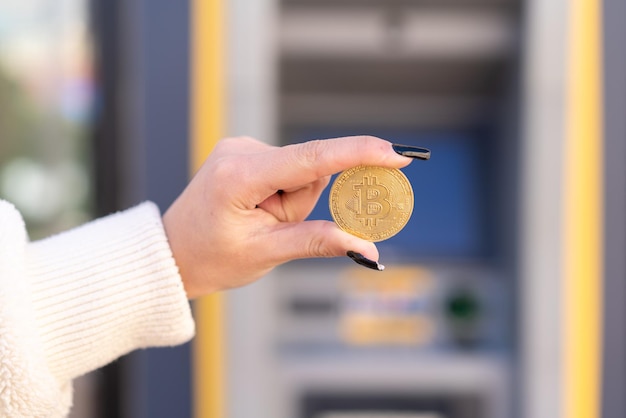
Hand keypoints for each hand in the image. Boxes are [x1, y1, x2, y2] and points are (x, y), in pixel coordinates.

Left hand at [163, 135, 414, 298]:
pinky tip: (256, 210)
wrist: (173, 253)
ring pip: (300, 171)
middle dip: (304, 202)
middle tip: (274, 228)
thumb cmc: (211, 258)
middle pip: (308, 170)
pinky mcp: (245, 152)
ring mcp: (241, 148)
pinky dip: (283, 192)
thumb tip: (368, 248)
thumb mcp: (265, 254)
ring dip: (293, 200)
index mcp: (240, 176)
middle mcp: (240, 151)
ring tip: (260, 221)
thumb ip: (318, 242)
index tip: (397, 155)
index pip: (312, 159)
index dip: (358, 155)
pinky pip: (287, 168)